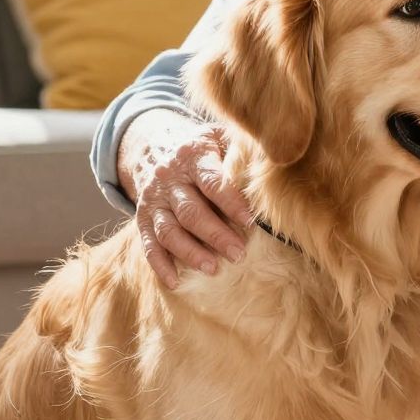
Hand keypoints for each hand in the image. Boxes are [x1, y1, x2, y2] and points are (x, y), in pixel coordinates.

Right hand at [123, 114, 251, 288]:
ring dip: (191, 252)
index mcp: (193, 155)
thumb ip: (243, 151)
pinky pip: (149, 244)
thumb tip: (276, 164)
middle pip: (191, 211)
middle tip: (239, 254)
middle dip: (216, 235)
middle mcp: (169, 177)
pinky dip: (161, 264)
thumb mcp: (222, 139)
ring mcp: (153, 200)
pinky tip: (175, 281)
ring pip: (169, 230)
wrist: (159, 147)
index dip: (231, 203)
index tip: (251, 222)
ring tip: (213, 269)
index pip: (212, 182)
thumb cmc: (207, 150)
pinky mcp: (143, 218)